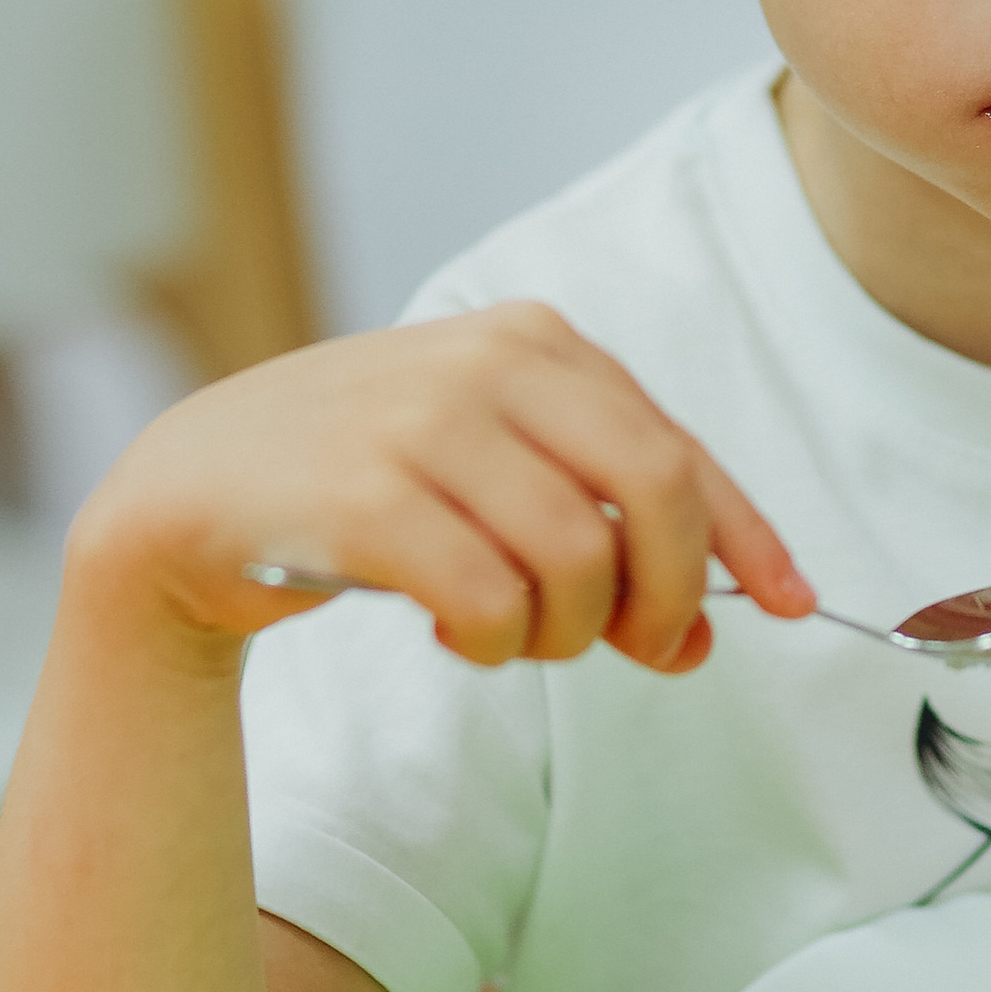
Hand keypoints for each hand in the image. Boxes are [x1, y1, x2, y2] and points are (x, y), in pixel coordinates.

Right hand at [64, 303, 813, 672]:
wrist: (194, 491)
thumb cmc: (366, 483)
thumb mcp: (492, 468)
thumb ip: (597, 526)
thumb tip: (695, 636)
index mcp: (538, 341)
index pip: (678, 449)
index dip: (749, 537)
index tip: (796, 605)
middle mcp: (491, 362)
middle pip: (653, 494)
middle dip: (666, 595)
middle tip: (637, 649)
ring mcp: (424, 421)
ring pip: (575, 559)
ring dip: (561, 631)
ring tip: (510, 633)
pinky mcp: (364, 495)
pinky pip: (486, 600)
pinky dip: (490, 642)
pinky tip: (452, 633)